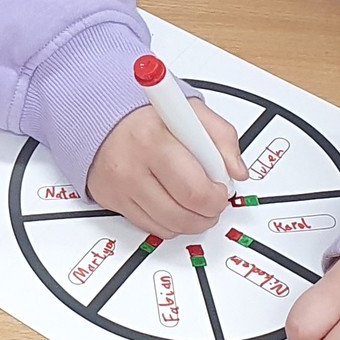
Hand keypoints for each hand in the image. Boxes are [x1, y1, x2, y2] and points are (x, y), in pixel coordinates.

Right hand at [85, 98, 246, 236]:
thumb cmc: (148, 116)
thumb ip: (222, 137)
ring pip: (169, 227)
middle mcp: (132, 166)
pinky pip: (151, 228)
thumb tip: (236, 171)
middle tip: (212, 200)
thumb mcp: (191, 112)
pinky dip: (169, 222)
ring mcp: (120, 187)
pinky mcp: (111, 200)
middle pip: (183, 214)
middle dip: (208, 213)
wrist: (102, 115)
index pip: (195, 189)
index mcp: (154, 139)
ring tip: (195, 201)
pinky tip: (173, 202)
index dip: (217, 196)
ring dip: (192, 221)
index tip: (221, 188)